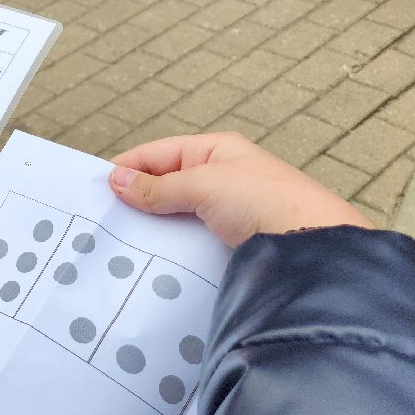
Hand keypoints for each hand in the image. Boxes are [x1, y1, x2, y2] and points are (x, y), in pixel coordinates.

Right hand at [109, 132, 373, 248]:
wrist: (317, 249)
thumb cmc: (266, 202)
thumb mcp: (203, 185)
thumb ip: (158, 186)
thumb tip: (115, 180)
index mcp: (216, 151)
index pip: (159, 154)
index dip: (128, 168)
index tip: (97, 189)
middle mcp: (223, 178)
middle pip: (167, 187)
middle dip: (139, 202)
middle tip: (105, 222)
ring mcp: (230, 213)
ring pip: (179, 218)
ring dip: (157, 230)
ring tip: (125, 246)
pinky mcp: (236, 244)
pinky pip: (194, 243)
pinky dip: (175, 250)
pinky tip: (158, 263)